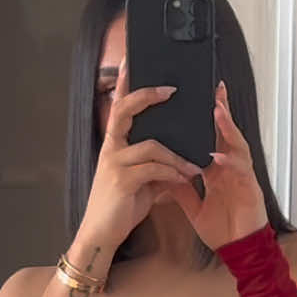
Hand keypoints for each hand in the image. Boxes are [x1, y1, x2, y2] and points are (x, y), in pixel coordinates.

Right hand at [81, 54, 203, 247]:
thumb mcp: (140, 183)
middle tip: (170, 90)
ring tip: (195, 166)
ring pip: (151, 146)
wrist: (101, 234)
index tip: (131, 61)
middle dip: (147, 96)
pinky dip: (174, 172)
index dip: (124, 84)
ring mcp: (115, 164)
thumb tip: (176, 160)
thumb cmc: (119, 207)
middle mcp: (111, 149)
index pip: (118, 108)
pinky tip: (185, 178)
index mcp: (114, 146)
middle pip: (125, 111)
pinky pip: (155, 169)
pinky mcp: (124, 181)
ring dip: (177, 155)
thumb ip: (155, 167)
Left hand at [159, 80, 268, 249]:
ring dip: (227, 127)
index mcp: (218, 171)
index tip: (194, 102)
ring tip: (216, 110)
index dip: (204, 121)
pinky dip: (230, 161)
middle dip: (221, 110)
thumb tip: (163, 174)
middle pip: (226, 134)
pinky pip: (241, 170)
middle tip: (212, 88)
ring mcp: (242, 177)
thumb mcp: (194, 207)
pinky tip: (219, 155)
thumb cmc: (223, 230)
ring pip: (237, 145)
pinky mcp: (250, 189)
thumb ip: (181, 189)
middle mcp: (231, 169)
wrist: (239, 252)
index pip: (209, 139)